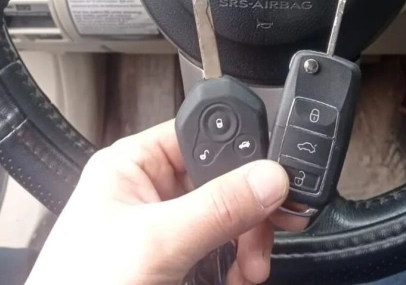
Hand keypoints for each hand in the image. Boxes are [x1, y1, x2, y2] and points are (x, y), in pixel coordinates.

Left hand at [26, 120, 306, 284]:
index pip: (200, 135)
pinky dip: (236, 262)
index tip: (272, 178)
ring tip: (250, 268)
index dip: (239, 152)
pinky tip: (237, 277)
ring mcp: (161, 225)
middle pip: (221, 177)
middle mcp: (148, 188)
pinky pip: (219, 246)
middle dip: (249, 208)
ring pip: (226, 214)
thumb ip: (217, 207)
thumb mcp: (157, 242)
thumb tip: (270, 176)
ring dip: (248, 239)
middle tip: (270, 229)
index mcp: (133, 163)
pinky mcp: (172, 258)